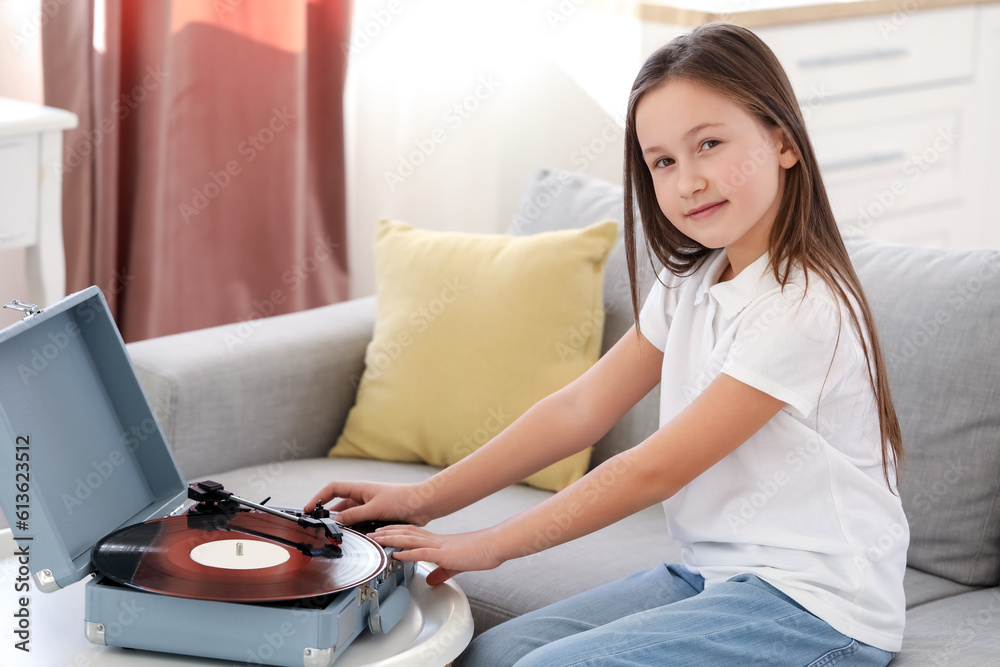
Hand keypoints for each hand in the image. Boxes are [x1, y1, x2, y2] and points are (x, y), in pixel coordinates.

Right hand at [304, 481, 433, 526]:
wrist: (423, 504)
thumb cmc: (403, 499)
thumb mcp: (374, 508)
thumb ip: (353, 515)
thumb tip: (335, 521)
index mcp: (359, 488)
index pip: (332, 489)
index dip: (318, 498)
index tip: (308, 509)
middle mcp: (363, 496)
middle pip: (339, 505)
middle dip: (328, 515)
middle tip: (319, 526)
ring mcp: (370, 506)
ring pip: (349, 516)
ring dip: (343, 524)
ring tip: (335, 534)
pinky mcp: (377, 516)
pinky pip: (360, 523)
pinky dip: (355, 529)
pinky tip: (353, 537)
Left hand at [370, 525, 504, 585]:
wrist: (493, 546)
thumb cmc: (478, 553)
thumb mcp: (455, 566)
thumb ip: (441, 573)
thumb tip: (431, 580)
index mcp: (437, 543)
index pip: (412, 533)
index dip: (396, 532)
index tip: (382, 532)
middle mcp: (435, 541)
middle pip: (406, 533)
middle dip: (387, 533)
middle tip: (371, 533)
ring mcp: (438, 546)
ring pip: (410, 539)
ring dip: (391, 539)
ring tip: (376, 539)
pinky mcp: (444, 554)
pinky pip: (422, 552)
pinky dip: (408, 552)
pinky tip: (397, 553)